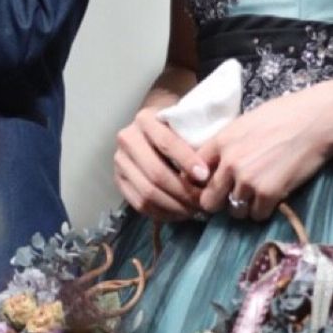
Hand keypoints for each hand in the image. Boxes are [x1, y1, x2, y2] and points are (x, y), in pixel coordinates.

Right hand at [114, 105, 209, 222]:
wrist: (151, 128)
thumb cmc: (176, 126)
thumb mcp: (185, 123)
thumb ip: (195, 138)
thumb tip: (213, 170)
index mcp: (145, 119)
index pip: (166, 142)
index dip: (187, 161)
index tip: (206, 176)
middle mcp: (127, 138)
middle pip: (156, 173)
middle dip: (183, 191)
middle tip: (204, 201)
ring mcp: (120, 161)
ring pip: (147, 192)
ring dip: (175, 206)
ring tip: (195, 210)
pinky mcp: (119, 180)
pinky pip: (140, 204)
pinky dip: (163, 213)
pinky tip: (180, 213)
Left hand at [198, 85, 332, 220]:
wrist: (314, 120)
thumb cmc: (283, 114)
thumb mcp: (245, 122)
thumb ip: (227, 143)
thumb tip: (216, 163)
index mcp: (221, 141)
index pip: (194, 171)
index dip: (201, 182)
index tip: (210, 186)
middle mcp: (229, 163)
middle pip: (209, 200)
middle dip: (219, 202)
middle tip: (231, 199)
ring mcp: (248, 180)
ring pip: (234, 211)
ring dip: (244, 207)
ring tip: (257, 195)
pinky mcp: (268, 193)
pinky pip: (257, 215)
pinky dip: (264, 210)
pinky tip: (272, 197)